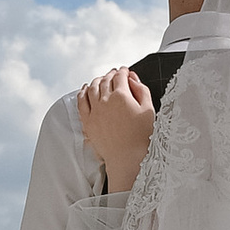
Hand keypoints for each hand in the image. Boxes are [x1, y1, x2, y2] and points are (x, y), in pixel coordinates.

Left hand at [77, 66, 155, 193]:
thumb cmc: (141, 136)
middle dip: (111, 74)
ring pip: (92, 87)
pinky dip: (82, 92)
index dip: (124, 71)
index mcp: (121, 95)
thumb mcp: (149, 109)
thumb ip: (141, 90)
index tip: (126, 71)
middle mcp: (105, 100)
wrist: (128, 157)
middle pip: (105, 80)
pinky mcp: (88, 121)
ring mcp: (94, 110)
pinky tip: (85, 88)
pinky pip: (81, 101)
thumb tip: (132, 78)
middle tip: (115, 74)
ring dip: (97, 80)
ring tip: (102, 79)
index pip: (120, 76)